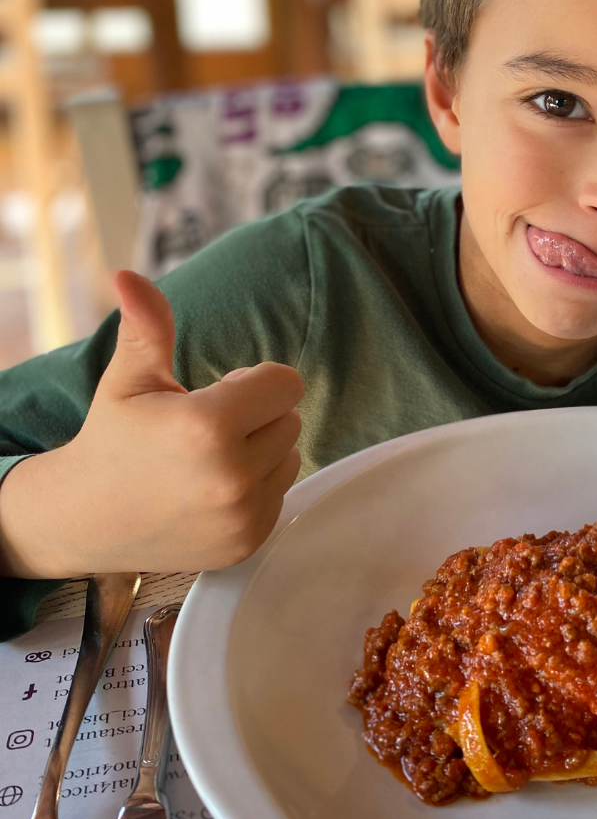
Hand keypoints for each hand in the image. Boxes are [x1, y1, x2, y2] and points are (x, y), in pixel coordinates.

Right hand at [0, 271, 303, 578]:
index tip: (221, 390)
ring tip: (211, 456)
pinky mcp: (249, 542)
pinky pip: (282, 493)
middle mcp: (232, 477)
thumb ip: (147, 328)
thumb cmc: (111, 441)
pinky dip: (259, 485)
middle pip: (291, 419)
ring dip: (264, 450)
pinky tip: (214, 485)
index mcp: (208, 428)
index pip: (286, 384)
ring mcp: (242, 516)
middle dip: (259, 414)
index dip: (256, 380)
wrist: (84, 520)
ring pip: (291, 456)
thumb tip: (128, 276)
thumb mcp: (129, 380)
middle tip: (209, 425)